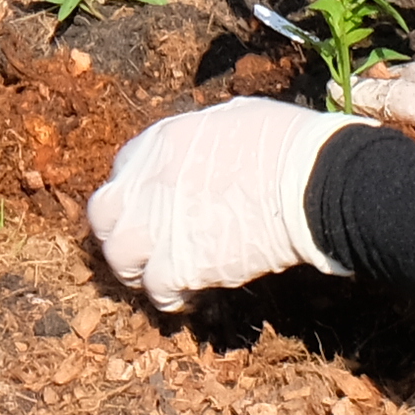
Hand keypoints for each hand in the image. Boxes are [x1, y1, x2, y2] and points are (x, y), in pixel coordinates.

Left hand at [87, 98, 353, 308]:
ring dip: (139, 268)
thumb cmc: (287, 144)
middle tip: (146, 245)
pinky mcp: (179, 265)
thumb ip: (208, 136)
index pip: (123, 170)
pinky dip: (170, 297)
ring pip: (120, 257)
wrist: (310, 182)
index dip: (136, 193)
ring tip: (165, 275)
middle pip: (104, 215)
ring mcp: (159, 225)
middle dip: (120, 231)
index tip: (153, 207)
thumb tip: (215, 144)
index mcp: (162, 141)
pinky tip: (191, 295)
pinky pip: (156, 290)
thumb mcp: (237, 118)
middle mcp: (148, 182)